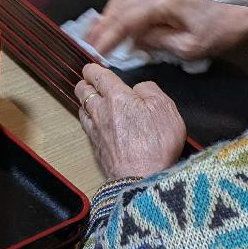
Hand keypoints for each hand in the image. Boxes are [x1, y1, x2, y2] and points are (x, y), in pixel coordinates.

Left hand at [75, 64, 186, 179]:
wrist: (142, 181)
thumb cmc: (156, 145)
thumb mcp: (165, 107)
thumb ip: (150, 90)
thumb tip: (140, 88)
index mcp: (116, 97)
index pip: (97, 75)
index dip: (93, 68)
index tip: (92, 67)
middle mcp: (100, 112)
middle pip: (82, 91)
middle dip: (84, 83)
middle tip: (90, 81)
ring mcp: (95, 132)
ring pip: (82, 109)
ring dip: (85, 102)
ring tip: (91, 100)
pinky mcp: (96, 149)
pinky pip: (86, 128)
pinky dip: (89, 121)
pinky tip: (95, 123)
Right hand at [86, 0, 247, 60]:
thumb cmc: (224, 28)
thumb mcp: (190, 47)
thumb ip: (158, 43)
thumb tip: (137, 41)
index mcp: (162, 1)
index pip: (125, 18)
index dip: (107, 35)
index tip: (94, 49)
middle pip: (121, 0)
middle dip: (104, 21)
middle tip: (91, 39)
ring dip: (114, 11)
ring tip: (104, 30)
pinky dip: (127, 6)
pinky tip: (126, 21)